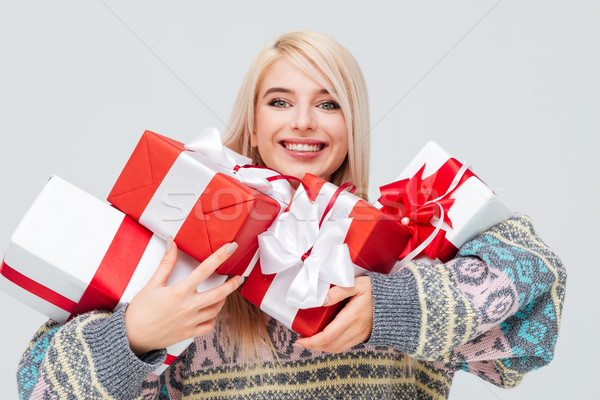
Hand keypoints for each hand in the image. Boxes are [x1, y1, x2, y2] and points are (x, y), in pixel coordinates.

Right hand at [124, 240, 242, 355]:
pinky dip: (212, 319)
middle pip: (219, 294)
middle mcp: (189, 307)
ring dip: (222, 300)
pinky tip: (209, 313)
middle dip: (232, 284)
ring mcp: (191, 322)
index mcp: (180, 292)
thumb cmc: (139, 311)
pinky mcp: (189, 333)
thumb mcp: (152, 284)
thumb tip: (171, 244)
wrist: (131, 337)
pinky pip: (208, 326)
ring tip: (222, 293)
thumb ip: (165, 264)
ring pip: (216, 310)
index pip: (205, 270)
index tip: (231, 248)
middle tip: (239, 277)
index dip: (220, 257)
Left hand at [294, 276, 372, 352]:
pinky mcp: (363, 336)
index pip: (328, 336)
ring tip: (310, 341)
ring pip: (337, 348)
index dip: (311, 341)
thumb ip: (338, 291)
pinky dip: (332, 346)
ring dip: (321, 347)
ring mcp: (360, 335)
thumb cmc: (376, 290)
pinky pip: (344, 346)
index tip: (299, 340)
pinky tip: (325, 339)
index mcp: (352, 317)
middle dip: (313, 346)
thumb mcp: (356, 284)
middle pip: (330, 345)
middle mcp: (355, 330)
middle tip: (300, 341)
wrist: (396, 300)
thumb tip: (320, 299)